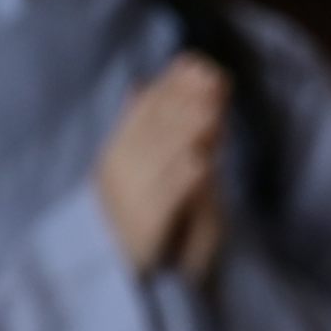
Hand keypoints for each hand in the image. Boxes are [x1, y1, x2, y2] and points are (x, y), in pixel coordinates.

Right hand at [95, 59, 226, 276]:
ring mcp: (131, 199)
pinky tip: (203, 162)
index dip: (171, 85)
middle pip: (156, 129)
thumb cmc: (138, 213)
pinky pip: (166, 201)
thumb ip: (144, 130)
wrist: (117, 268)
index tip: (196, 62)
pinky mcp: (145, 229)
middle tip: (212, 77)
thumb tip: (141, 85)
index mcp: (117, 152)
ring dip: (187, 133)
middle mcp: (121, 171)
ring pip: (162, 160)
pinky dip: (183, 181)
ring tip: (213, 110)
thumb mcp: (142, 168)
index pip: (145, 111)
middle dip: (184, 101)